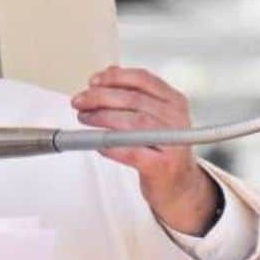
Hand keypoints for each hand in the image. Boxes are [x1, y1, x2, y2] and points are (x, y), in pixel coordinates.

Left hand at [71, 65, 218, 234]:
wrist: (180, 185)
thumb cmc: (161, 149)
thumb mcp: (154, 116)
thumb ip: (134, 94)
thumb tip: (107, 74)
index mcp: (174, 101)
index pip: (143, 79)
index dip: (115, 77)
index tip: (93, 81)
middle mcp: (176, 119)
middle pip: (133, 99)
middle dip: (100, 97)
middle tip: (80, 100)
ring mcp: (172, 142)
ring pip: (132, 122)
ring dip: (101, 118)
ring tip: (85, 118)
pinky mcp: (162, 165)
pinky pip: (130, 151)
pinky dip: (109, 145)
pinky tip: (98, 144)